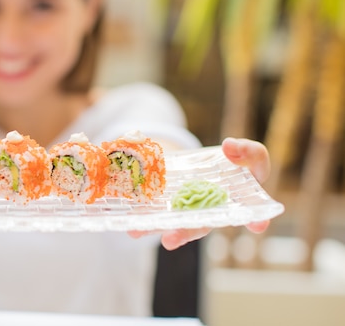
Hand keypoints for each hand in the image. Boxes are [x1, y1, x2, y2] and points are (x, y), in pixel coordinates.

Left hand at [128, 137, 270, 249]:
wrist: (202, 165)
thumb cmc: (231, 164)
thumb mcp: (243, 152)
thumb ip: (246, 150)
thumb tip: (229, 146)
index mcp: (238, 204)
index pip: (251, 215)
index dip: (256, 220)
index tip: (257, 224)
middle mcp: (211, 214)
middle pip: (199, 226)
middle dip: (184, 232)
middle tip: (170, 240)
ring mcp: (189, 213)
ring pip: (172, 224)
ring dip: (154, 228)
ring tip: (137, 231)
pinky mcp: (170, 207)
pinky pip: (157, 216)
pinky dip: (143, 219)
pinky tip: (130, 223)